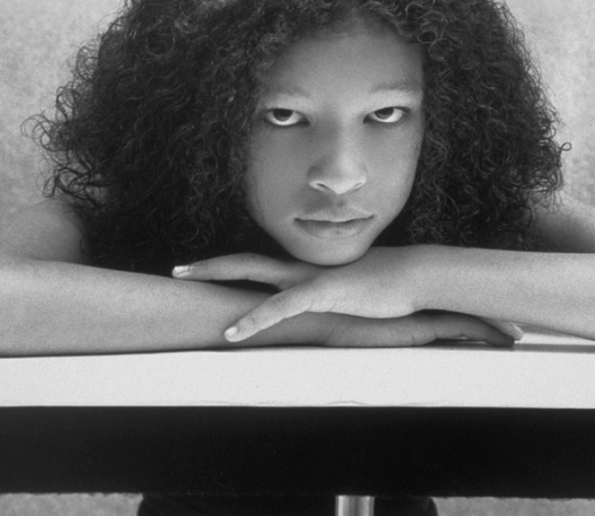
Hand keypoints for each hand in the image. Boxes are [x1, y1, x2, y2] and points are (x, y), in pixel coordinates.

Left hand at [172, 248, 522, 343]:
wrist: (416, 276)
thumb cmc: (391, 287)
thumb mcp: (356, 295)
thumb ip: (338, 299)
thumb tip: (335, 306)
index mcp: (307, 271)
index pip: (262, 266)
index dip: (235, 270)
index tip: (209, 274)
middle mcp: (301, 270)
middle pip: (245, 261)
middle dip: (209, 266)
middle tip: (178, 270)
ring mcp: (308, 279)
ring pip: (251, 272)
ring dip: (215, 276)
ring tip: (183, 278)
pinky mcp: (320, 294)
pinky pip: (278, 307)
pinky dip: (252, 320)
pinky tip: (232, 334)